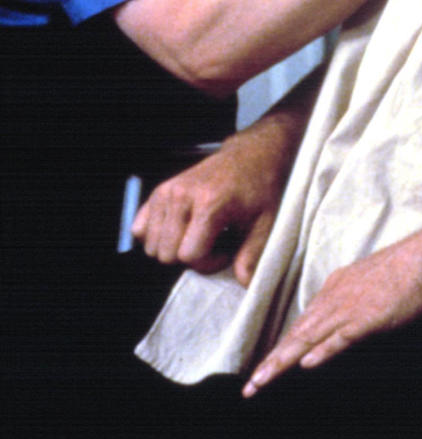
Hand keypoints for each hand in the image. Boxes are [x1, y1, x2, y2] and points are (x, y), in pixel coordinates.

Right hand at [131, 130, 290, 285]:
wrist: (250, 154)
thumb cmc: (260, 187)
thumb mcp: (266, 221)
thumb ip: (253, 253)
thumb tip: (245, 283)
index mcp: (210, 204)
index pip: (189, 255)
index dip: (209, 262)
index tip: (226, 250)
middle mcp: (183, 196)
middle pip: (167, 254)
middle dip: (190, 257)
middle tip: (212, 243)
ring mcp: (167, 192)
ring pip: (152, 246)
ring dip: (173, 248)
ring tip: (198, 234)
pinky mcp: (159, 191)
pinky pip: (139, 229)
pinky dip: (156, 236)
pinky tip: (179, 229)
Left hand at [242, 215, 421, 396]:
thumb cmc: (412, 266)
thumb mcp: (375, 279)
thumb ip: (358, 297)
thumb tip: (350, 320)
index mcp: (338, 284)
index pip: (305, 321)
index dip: (285, 346)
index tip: (269, 364)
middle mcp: (337, 294)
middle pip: (298, 333)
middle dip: (272, 361)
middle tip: (251, 385)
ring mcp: (352, 305)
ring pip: (309, 338)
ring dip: (282, 363)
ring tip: (261, 383)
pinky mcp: (370, 316)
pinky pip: (340, 337)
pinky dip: (322, 352)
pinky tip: (306, 366)